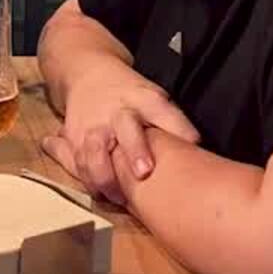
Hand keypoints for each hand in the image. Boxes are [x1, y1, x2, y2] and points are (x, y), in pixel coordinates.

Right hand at [41, 71, 197, 204]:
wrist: (88, 75)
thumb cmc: (130, 96)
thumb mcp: (155, 99)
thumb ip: (174, 124)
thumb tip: (199, 149)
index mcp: (144, 100)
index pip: (164, 111)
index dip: (177, 127)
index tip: (191, 142)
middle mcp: (118, 113)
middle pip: (126, 130)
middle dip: (134, 150)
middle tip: (143, 172)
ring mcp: (93, 127)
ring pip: (94, 154)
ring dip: (105, 178)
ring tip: (119, 198)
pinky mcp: (74, 140)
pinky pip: (78, 164)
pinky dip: (88, 181)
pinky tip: (100, 194)